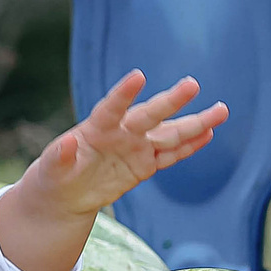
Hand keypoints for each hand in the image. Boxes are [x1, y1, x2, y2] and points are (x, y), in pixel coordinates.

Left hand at [24, 70, 226, 217]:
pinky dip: (190, 146)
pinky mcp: (145, 164)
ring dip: (195, 123)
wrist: (65, 194)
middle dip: (171, 102)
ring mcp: (136, 147)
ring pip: (169, 134)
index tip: (138, 76)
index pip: (111, 107)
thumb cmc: (53, 176)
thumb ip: (58, 157)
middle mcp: (121, 132)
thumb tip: (65, 144)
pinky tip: (209, 133)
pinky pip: (171, 154)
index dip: (124, 94)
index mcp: (95, 128)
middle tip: (192, 84)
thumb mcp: (50, 170)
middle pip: (150, 116)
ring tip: (221, 109)